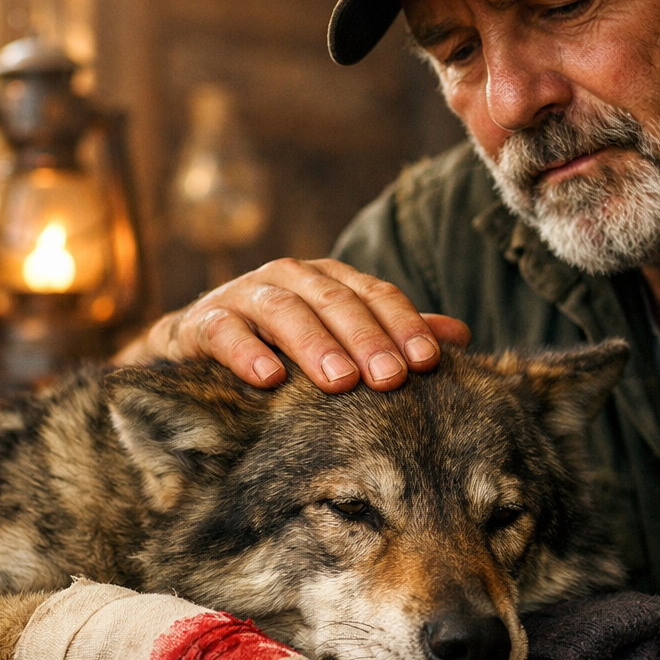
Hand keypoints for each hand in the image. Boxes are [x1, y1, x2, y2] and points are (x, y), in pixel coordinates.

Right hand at [114, 258, 470, 391]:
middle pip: (336, 301)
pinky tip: (270, 379)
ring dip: (314, 344)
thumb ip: (394, 336)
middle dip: (366, 338)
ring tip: (339, 381)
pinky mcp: (204, 321)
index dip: (403, 325)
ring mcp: (246, 295)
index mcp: (331, 280)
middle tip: (390, 378)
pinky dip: (247, 352)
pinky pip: (225, 331)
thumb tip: (461, 337)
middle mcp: (292, 278)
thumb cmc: (284, 345)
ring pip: (285, 310)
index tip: (427, 362)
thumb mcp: (341, 340)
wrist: (198, 347)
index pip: (376, 295)